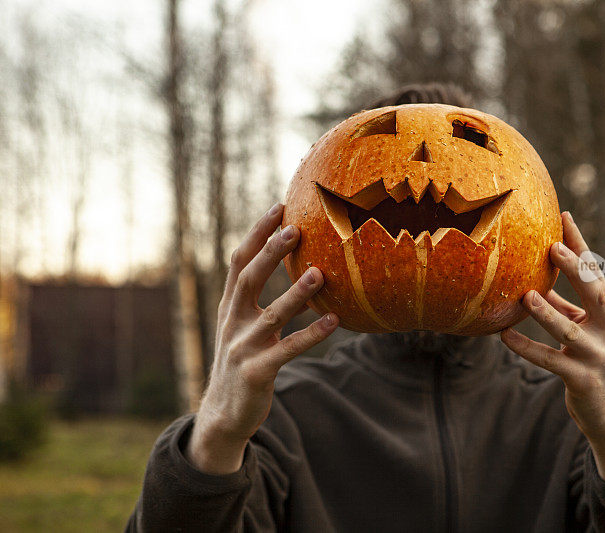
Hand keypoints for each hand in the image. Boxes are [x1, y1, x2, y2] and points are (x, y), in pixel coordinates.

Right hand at [187, 204, 338, 473]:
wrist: (224, 415)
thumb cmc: (244, 362)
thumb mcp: (246, 327)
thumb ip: (263, 301)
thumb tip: (303, 269)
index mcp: (230, 306)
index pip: (239, 261)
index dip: (257, 234)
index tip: (279, 207)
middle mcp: (232, 322)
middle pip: (248, 279)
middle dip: (270, 253)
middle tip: (295, 229)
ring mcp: (241, 348)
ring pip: (271, 315)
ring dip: (296, 294)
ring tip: (320, 274)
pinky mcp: (256, 372)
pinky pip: (287, 350)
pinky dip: (311, 335)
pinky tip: (334, 320)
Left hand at [501, 212, 604, 482]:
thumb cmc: (597, 366)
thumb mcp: (587, 334)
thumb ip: (567, 310)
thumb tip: (535, 285)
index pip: (597, 274)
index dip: (580, 246)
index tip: (564, 217)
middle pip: (596, 294)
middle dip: (576, 269)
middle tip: (554, 246)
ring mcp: (600, 357)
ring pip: (570, 331)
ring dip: (547, 313)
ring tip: (527, 296)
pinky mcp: (583, 381)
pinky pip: (550, 361)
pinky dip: (527, 349)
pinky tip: (504, 337)